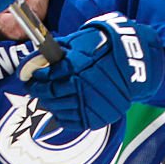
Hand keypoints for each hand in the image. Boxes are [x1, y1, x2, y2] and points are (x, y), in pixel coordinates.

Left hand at [22, 13, 161, 130]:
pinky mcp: (98, 116)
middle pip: (51, 95)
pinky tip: (58, 111)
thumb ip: (60, 50)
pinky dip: (62, 118)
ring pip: (59, 109)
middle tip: (34, 89)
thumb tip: (39, 57)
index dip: (36, 78)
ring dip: (49, 105)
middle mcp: (83, 87)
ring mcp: (91, 104)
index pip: (47, 77)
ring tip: (46, 100)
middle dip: (39, 92)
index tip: (31, 77)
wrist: (133, 64)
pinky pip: (73, 122)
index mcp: (77, 68)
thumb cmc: (106, 49)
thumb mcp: (82, 41)